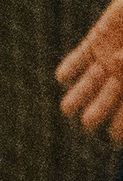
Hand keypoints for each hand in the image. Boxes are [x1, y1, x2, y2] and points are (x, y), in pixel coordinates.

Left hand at [56, 0, 122, 141]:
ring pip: (88, 84)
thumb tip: (116, 60)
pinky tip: (63, 77)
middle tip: (90, 122)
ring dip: (79, 96)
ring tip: (68, 109)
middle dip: (99, 112)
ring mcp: (107, 59)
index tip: (117, 138)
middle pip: (107, 101)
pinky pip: (78, 59)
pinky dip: (69, 68)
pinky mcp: (95, 42)